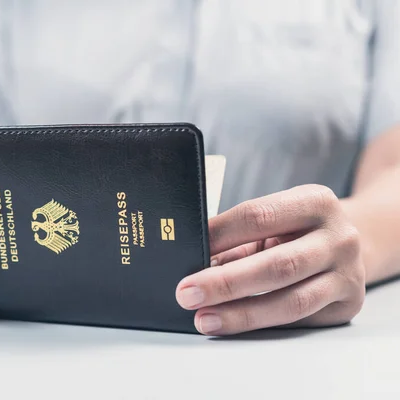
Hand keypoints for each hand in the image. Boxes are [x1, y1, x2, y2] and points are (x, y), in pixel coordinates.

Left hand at [176, 185, 365, 334]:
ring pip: (291, 301)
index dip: (219, 235)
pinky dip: (261, 323)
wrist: (349, 245)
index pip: (258, 217)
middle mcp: (339, 236)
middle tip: (187, 293)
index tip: (189, 249)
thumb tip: (190, 261)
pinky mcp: (348, 304)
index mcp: (314, 201)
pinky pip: (299, 320)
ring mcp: (348, 272)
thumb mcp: (273, 221)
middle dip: (226, 283)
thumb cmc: (295, 231)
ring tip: (205, 318)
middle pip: (277, 265)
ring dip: (242, 313)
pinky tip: (234, 324)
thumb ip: (236, 238)